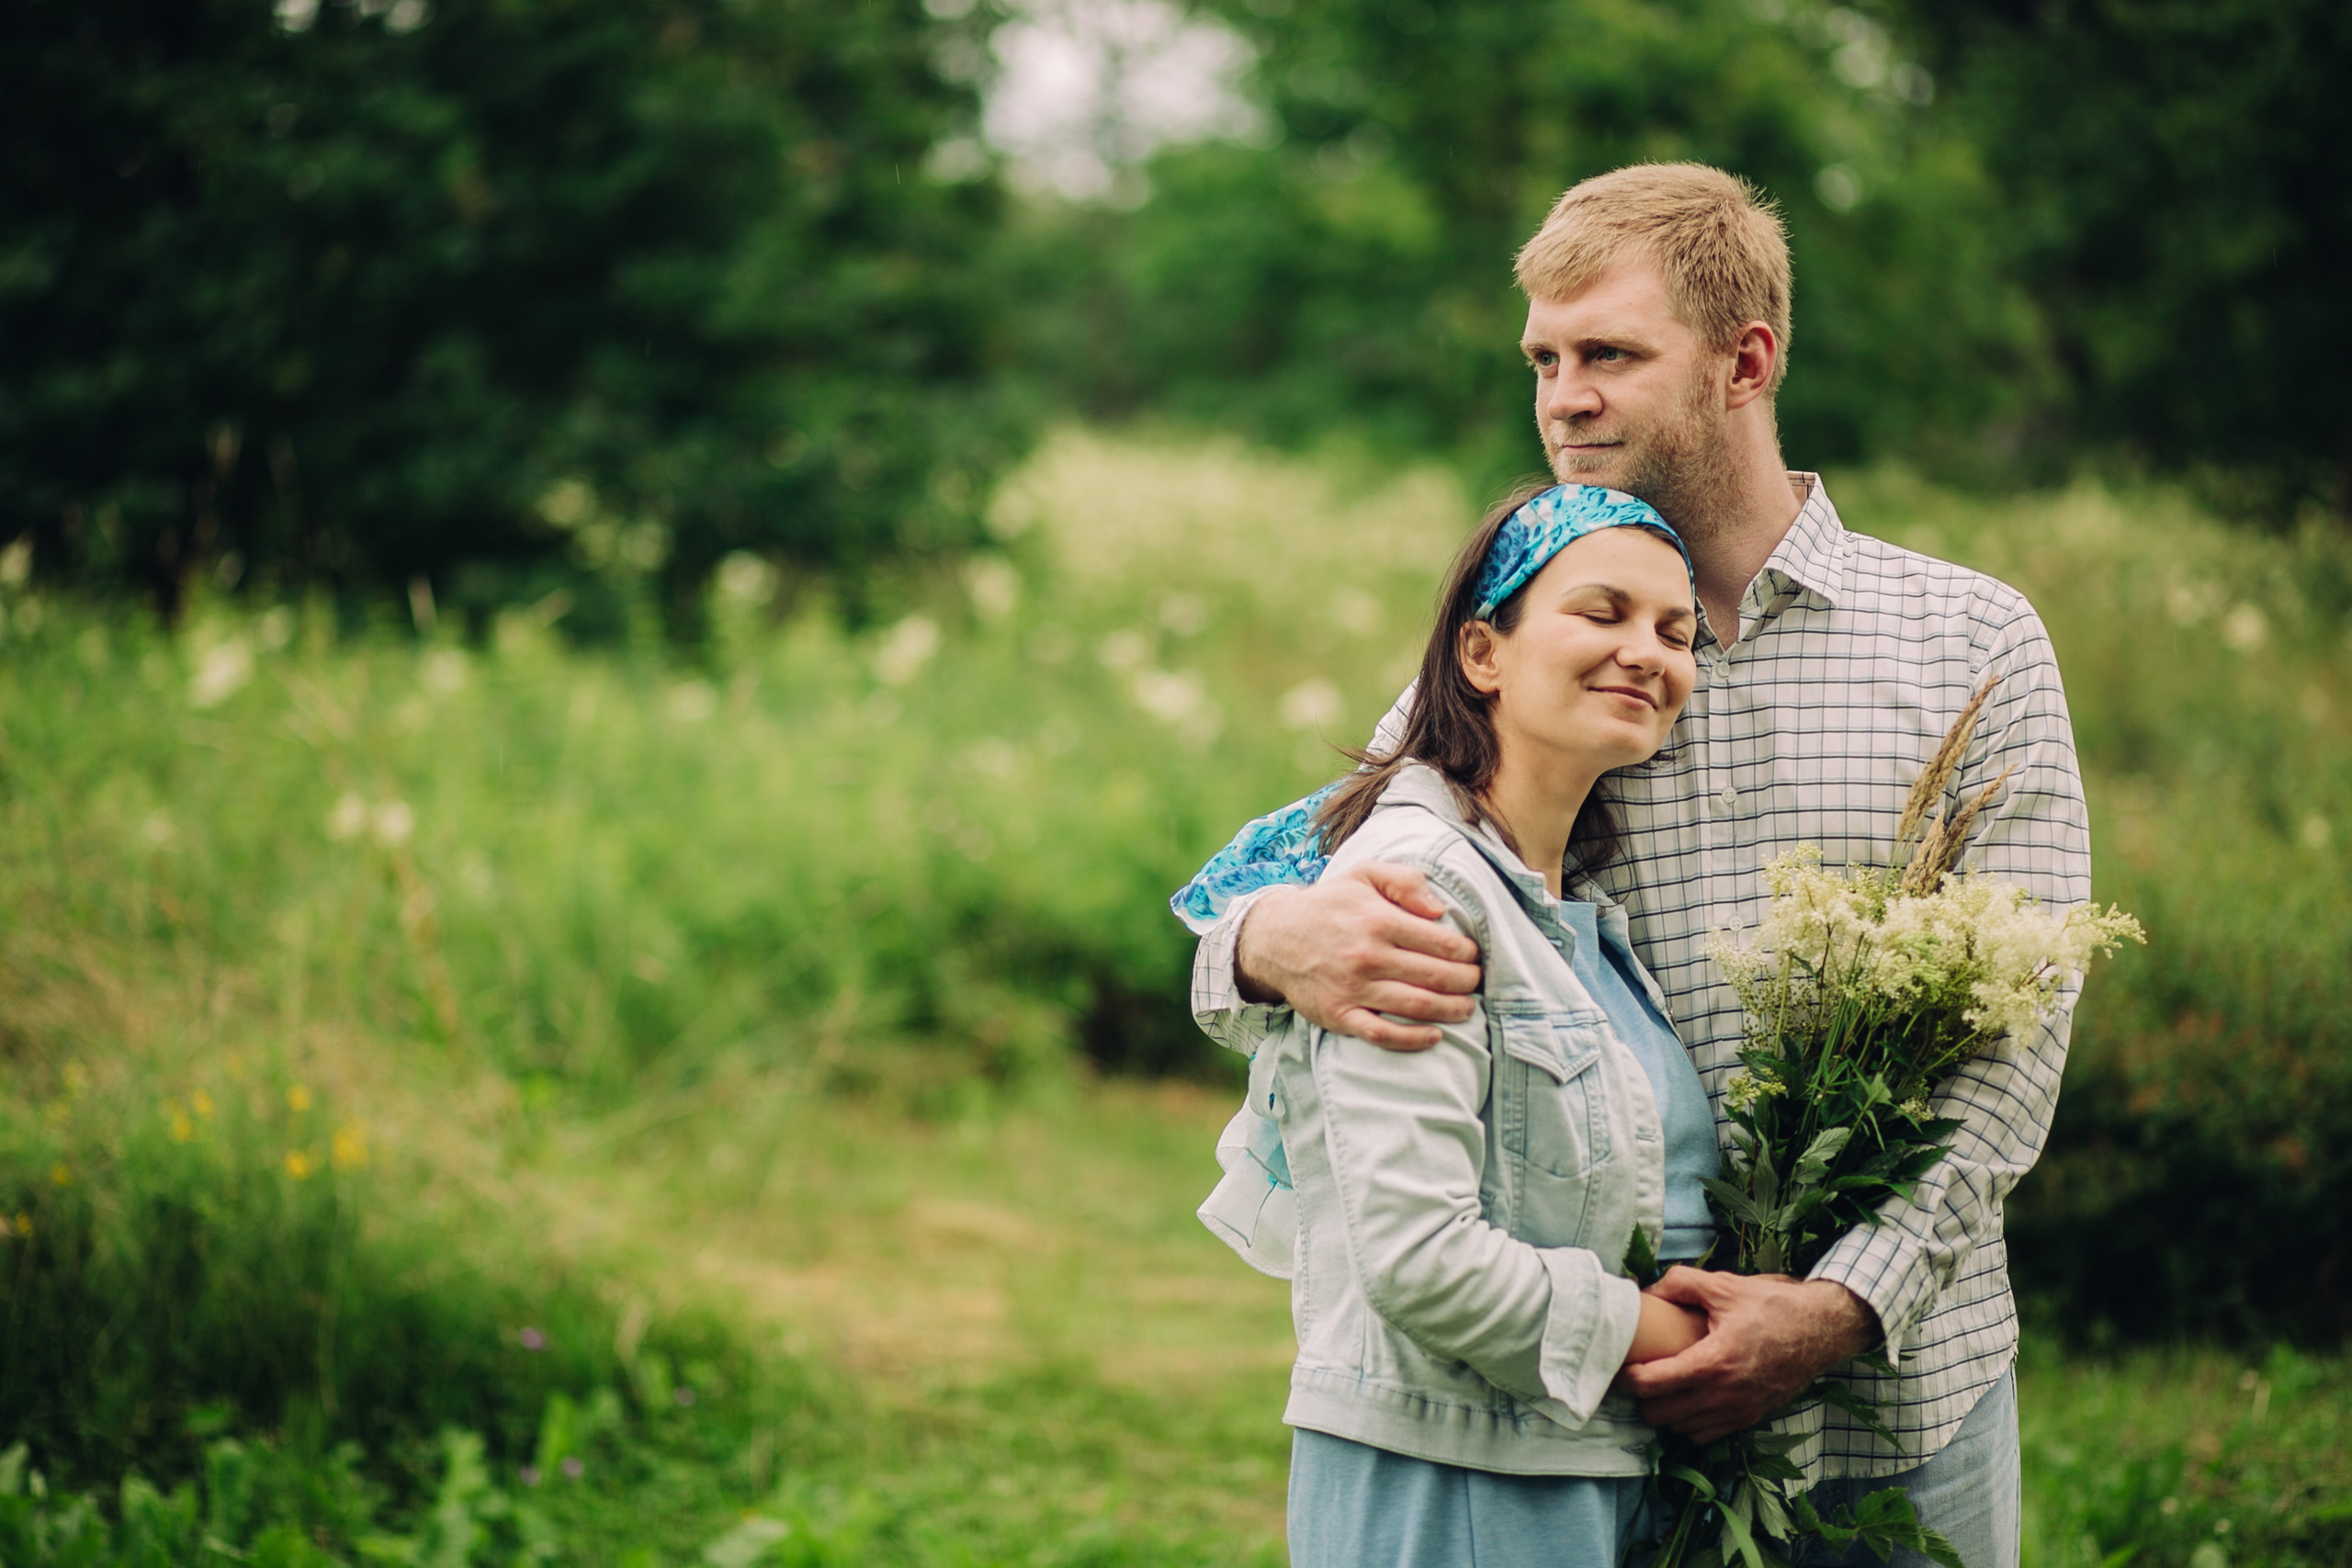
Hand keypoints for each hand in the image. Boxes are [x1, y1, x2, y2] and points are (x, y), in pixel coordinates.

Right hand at [1232, 862, 1481, 1049]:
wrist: (1274, 938)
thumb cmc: (1328, 905)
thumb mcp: (1364, 875)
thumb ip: (1405, 881)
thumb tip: (1440, 910)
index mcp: (1379, 920)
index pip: (1442, 943)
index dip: (1467, 953)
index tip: (1474, 956)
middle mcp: (1368, 956)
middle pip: (1437, 977)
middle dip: (1467, 982)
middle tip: (1476, 982)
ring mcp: (1354, 989)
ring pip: (1418, 1006)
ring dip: (1452, 1010)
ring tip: (1466, 1008)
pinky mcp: (1340, 1015)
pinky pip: (1383, 1034)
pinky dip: (1414, 1039)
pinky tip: (1435, 1036)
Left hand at [1616, 1268, 1879, 1444]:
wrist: (1823, 1330)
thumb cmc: (1774, 1306)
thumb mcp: (1725, 1285)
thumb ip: (1680, 1283)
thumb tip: (1646, 1291)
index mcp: (1714, 1362)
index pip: (1651, 1384)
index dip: (1627, 1376)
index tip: (1621, 1362)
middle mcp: (1724, 1395)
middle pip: (1659, 1414)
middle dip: (1642, 1396)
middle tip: (1639, 1372)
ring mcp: (1738, 1411)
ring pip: (1680, 1429)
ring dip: (1665, 1411)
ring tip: (1661, 1385)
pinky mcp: (1750, 1417)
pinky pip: (1706, 1435)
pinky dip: (1690, 1423)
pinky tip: (1688, 1399)